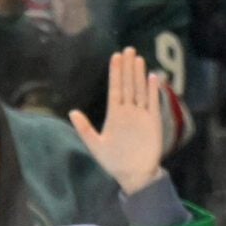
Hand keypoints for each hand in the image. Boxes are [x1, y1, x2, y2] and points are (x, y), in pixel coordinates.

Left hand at [69, 49, 166, 194]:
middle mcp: (129, 111)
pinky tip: (153, 77)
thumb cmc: (114, 162)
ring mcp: (142, 115)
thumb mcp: (96, 146)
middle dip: (128, 68)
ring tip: (138, 59)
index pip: (115, 88)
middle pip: (129, 85)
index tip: (115, 56)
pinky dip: (153, 91)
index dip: (115, 73)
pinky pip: (153, 103)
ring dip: (139, 75)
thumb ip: (85, 129)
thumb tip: (72, 112)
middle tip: (128, 50)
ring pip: (140, 91)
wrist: (134, 175)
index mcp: (115, 114)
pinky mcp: (153, 122)